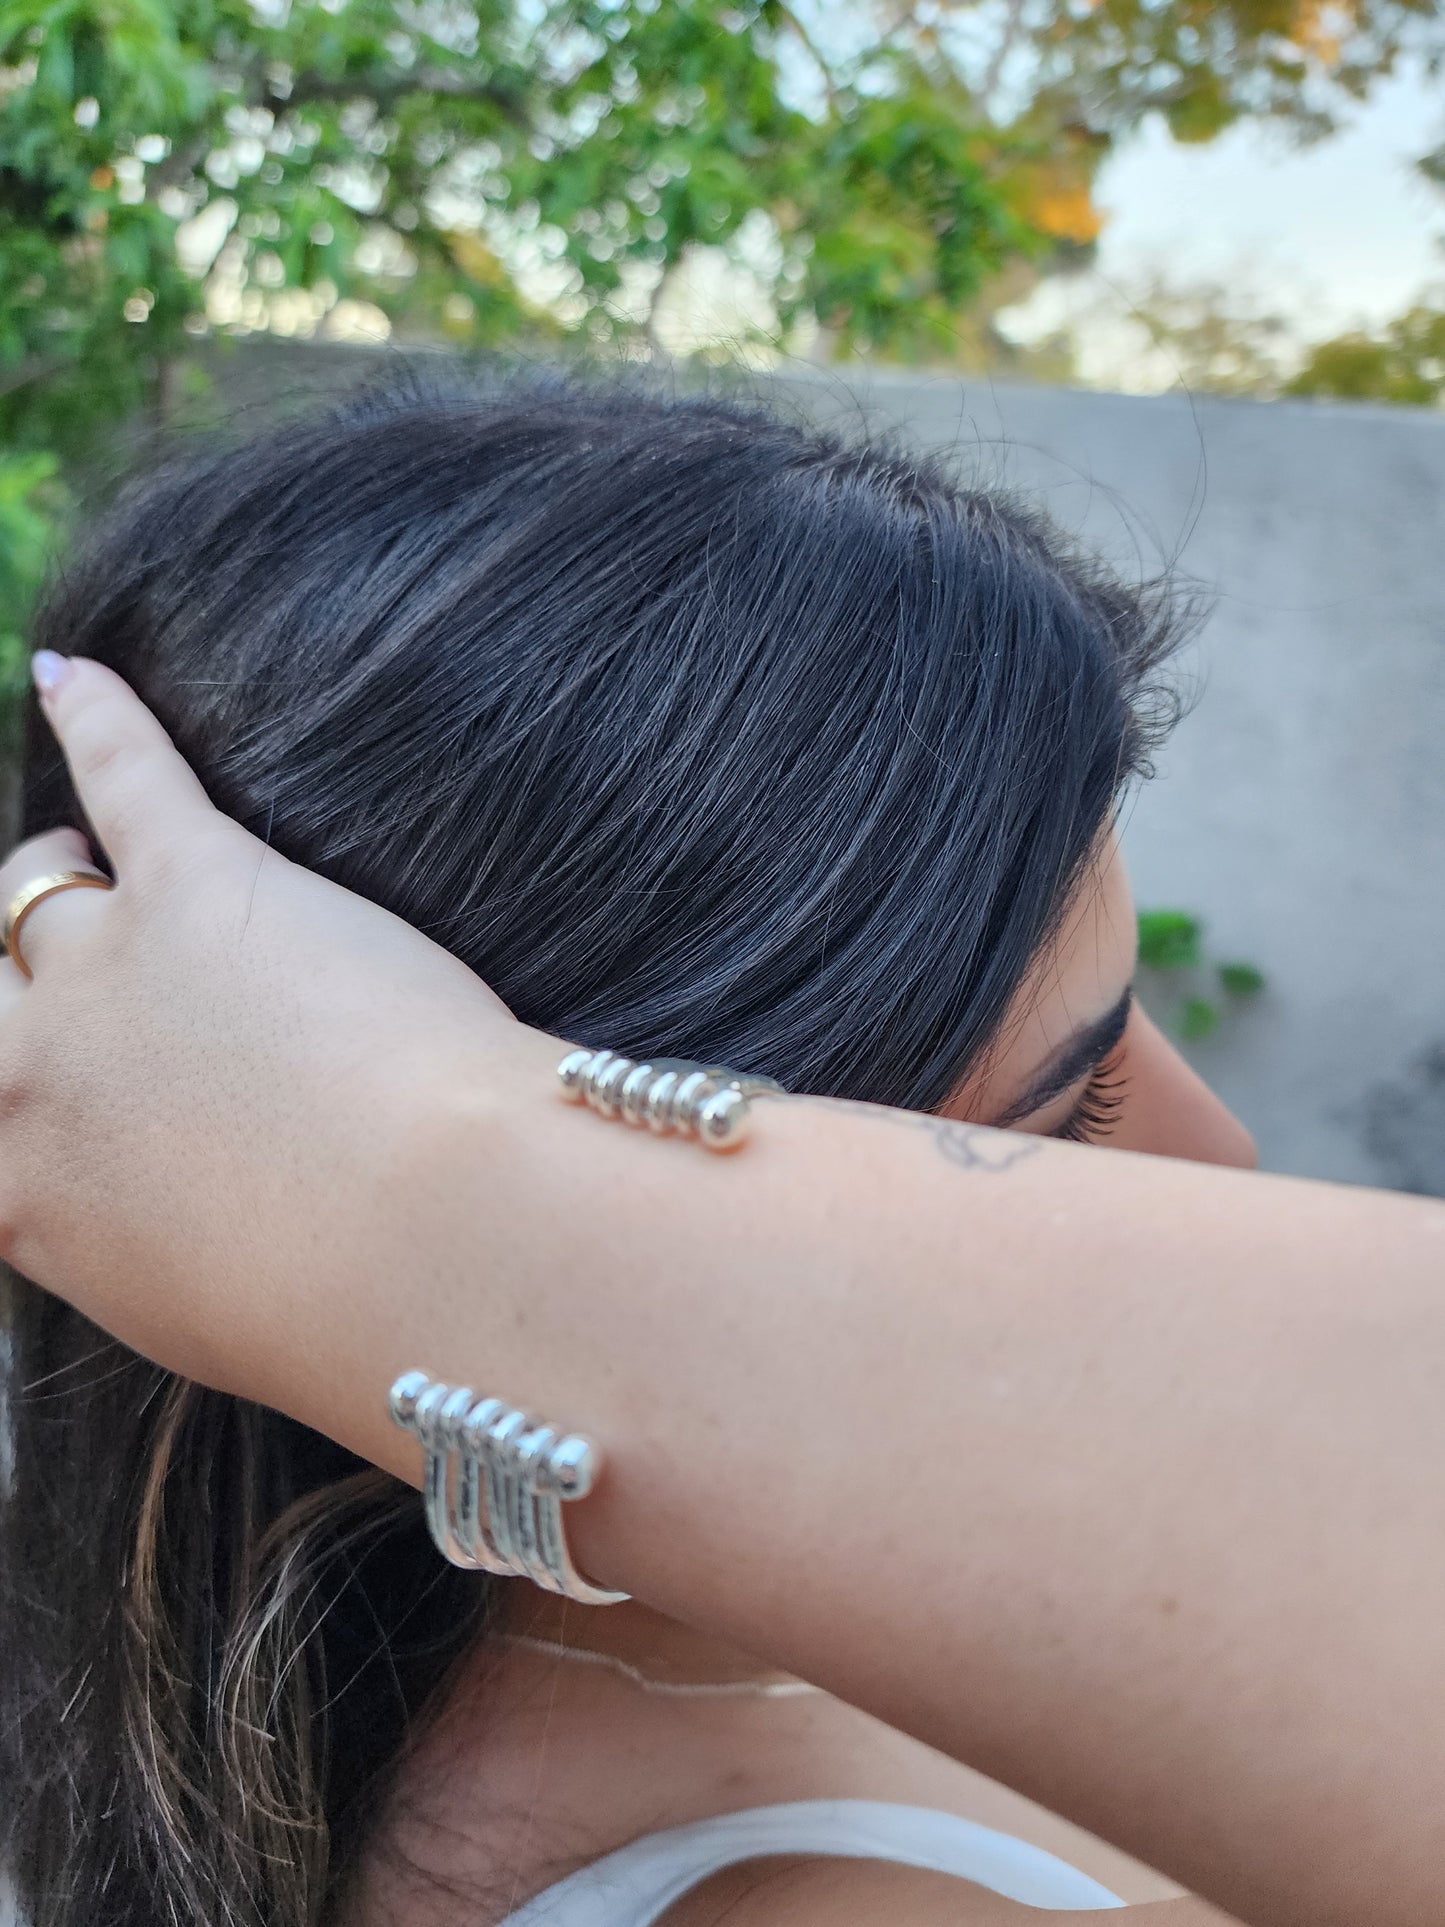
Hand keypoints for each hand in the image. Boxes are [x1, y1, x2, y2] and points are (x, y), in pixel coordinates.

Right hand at [0, 654, 520, 1397]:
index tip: (8, 1073)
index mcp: (23, 1200)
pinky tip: (73, 675)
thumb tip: (166, 1233)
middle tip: (27, 963)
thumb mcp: (203, 1317)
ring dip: (50, 870)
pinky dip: (100, 717)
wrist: (432, 1238)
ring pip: (33, 887)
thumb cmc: (352, 1312)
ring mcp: (107, 968)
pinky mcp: (205, 880)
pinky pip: (127, 772)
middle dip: (2, 972)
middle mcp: (34, 1078)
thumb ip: (148, 1251)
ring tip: (76, 845)